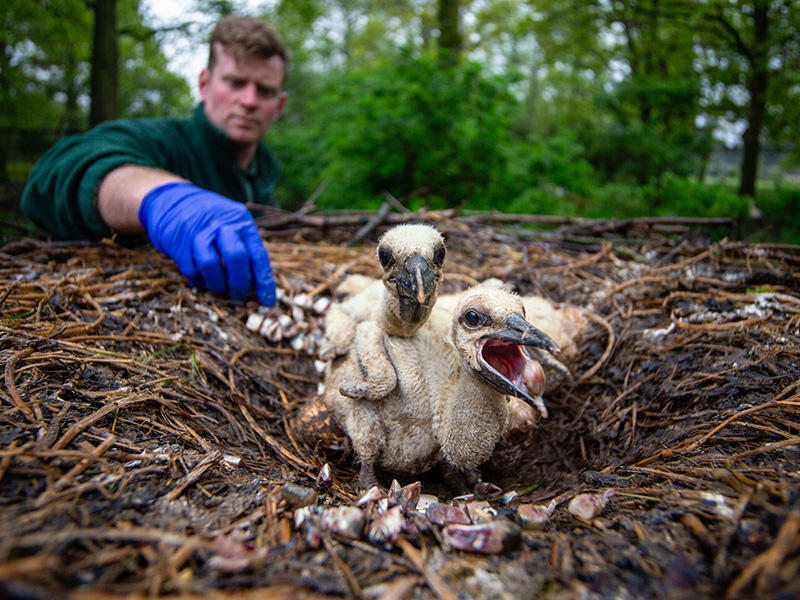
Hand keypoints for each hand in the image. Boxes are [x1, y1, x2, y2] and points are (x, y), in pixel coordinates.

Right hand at [138, 182, 275, 304]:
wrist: (172, 201)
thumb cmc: (211, 221)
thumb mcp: (233, 226)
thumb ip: (246, 252)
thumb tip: (259, 291)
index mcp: (241, 221)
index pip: (258, 254)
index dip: (264, 281)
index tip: (267, 302)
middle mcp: (222, 224)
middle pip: (236, 258)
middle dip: (240, 285)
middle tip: (240, 298)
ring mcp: (198, 231)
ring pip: (212, 265)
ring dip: (218, 286)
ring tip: (220, 292)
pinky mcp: (178, 242)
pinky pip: (191, 269)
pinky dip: (199, 282)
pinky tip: (203, 283)